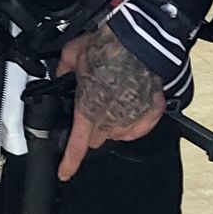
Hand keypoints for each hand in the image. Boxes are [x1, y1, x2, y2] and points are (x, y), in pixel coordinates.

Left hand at [54, 26, 164, 180]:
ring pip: (118, 134)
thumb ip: (62, 70)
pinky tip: (131, 105)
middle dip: (93, 127)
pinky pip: (141, 128)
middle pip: (97, 138)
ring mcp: (133, 118)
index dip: (69, 163)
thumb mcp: (72, 55)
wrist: (138, 39)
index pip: (77, 147)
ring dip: (114, 123)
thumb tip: (60, 74)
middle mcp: (110, 120)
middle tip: (95, 104)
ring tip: (114, 99)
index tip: (64, 173)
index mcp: (87, 110)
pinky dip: (135, 121)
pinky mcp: (152, 112)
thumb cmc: (107, 46)